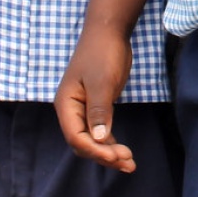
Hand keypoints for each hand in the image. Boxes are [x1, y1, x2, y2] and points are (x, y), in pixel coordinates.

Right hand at [57, 25, 138, 171]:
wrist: (109, 32)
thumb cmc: (103, 54)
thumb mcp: (102, 82)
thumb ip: (99, 111)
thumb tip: (100, 139)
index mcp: (66, 104)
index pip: (76, 137)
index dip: (95, 151)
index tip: (117, 156)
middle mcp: (71, 110)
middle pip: (83, 143)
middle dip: (104, 155)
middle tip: (128, 162)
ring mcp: (83, 110)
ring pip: (92, 141)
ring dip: (109, 153)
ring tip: (130, 164)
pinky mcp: (96, 108)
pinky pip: (100, 132)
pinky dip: (111, 144)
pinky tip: (124, 152)